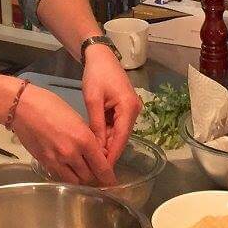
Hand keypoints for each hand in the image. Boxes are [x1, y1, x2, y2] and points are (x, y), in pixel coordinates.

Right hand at [11, 85, 115, 185]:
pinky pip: (61, 176)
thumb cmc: (51, 106)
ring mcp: (57, 160)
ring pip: (75, 181)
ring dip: (81, 179)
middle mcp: (72, 153)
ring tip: (83, 173)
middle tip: (97, 175)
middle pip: (89, 177)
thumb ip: (87, 137)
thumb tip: (95, 151)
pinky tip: (68, 169)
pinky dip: (67, 175)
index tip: (112, 182)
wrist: (23, 107)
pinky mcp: (45, 163)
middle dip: (95, 177)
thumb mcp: (76, 118)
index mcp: (84, 139)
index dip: (108, 177)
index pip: (101, 167)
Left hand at [82, 46, 142, 164]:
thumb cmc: (96, 75)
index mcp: (129, 108)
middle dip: (109, 151)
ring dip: (107, 143)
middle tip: (95, 168)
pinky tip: (96, 143)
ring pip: (118, 132)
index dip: (112, 155)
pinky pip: (116, 125)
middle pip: (121, 137)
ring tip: (94, 159)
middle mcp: (134, 111)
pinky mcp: (125, 108)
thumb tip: (97, 148)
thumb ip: (96, 124)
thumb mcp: (93, 100)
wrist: (101, 56)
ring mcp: (131, 109)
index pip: (121, 138)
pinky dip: (107, 133)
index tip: (103, 170)